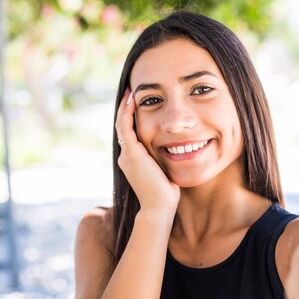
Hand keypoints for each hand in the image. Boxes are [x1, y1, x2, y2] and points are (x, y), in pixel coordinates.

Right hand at [115, 88, 179, 217]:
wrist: (159, 207)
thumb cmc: (166, 193)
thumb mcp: (163, 171)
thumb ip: (162, 159)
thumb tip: (176, 149)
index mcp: (132, 160)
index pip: (129, 134)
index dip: (131, 117)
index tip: (137, 103)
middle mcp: (126, 156)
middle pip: (122, 126)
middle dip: (126, 108)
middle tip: (131, 92)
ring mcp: (127, 154)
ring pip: (122, 124)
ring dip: (126, 107)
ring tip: (131, 92)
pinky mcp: (132, 153)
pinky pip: (126, 127)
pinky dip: (128, 112)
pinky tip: (133, 100)